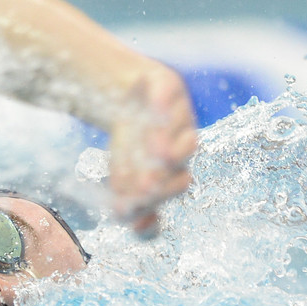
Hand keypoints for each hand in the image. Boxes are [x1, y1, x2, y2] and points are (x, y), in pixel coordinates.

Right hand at [108, 67, 196, 236]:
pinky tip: (154, 107)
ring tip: (157, 153)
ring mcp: (178, 114)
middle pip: (180, 161)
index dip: (162, 196)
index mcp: (174, 168)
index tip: (139, 206)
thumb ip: (128, 200)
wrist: (130, 94)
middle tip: (146, 187)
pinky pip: (167, 94)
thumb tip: (126, 219)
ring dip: (169, 142)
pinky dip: (161, 101)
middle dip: (165, 175)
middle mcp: (181, 143)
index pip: (174, 185)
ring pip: (182, 130)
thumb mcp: (124, 175)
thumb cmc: (132, 141)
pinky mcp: (167, 86)